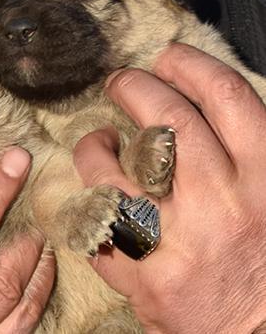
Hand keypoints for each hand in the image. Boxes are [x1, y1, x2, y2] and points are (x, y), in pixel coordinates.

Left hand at [73, 43, 265, 332]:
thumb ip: (254, 155)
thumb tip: (220, 107)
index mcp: (265, 180)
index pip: (226, 100)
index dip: (191, 67)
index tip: (168, 57)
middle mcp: (221, 204)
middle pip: (166, 122)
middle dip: (134, 88)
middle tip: (119, 83)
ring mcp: (176, 241)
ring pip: (114, 170)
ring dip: (95, 145)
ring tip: (97, 140)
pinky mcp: (141, 276)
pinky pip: (96, 224)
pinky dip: (86, 203)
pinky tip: (89, 194)